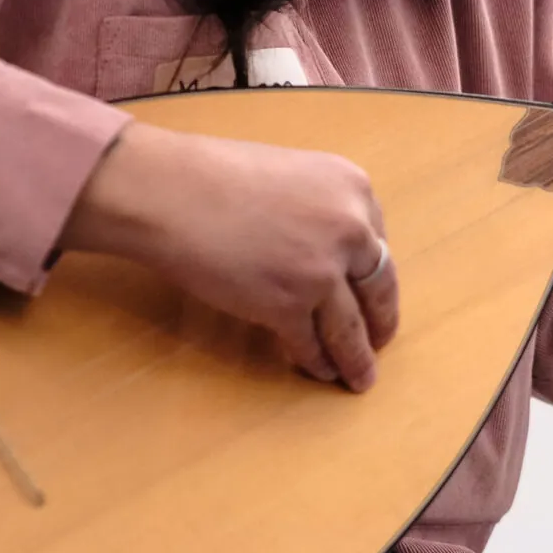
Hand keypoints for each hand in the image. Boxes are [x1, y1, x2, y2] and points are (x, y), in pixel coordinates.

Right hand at [59, 122, 399, 389]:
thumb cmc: (216, 177)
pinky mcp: (289, 306)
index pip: (377, 244)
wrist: (171, 191)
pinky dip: (316, 361)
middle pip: (378, 288)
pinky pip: (312, 344)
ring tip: (360, 377)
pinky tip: (318, 370)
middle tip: (381, 341)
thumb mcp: (291, 175)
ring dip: (356, 357)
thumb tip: (327, 252)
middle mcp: (350, 229)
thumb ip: (319, 209)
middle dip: (380, 321)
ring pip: (351, 328)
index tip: (372, 294)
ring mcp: (322, 271)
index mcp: (353, 189)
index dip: (373, 275)